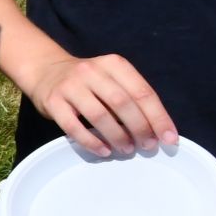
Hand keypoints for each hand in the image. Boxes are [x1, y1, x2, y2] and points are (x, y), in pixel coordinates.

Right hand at [23, 52, 178, 156]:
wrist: (45, 71)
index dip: (158, 117)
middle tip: (148, 146)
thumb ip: (130, 97)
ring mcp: (70, 86)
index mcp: (113, 64)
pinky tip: (103, 151)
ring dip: (117, 136)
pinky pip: (73, 126)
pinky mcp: (53, 102)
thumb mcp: (111, 78)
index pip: (142, 92)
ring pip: (99, 115)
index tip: (169, 138)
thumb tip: (155, 130)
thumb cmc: (87, 81)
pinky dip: (90, 141)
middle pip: (122, 103)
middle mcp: (91, 72)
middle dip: (139, 128)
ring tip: (127, 149)